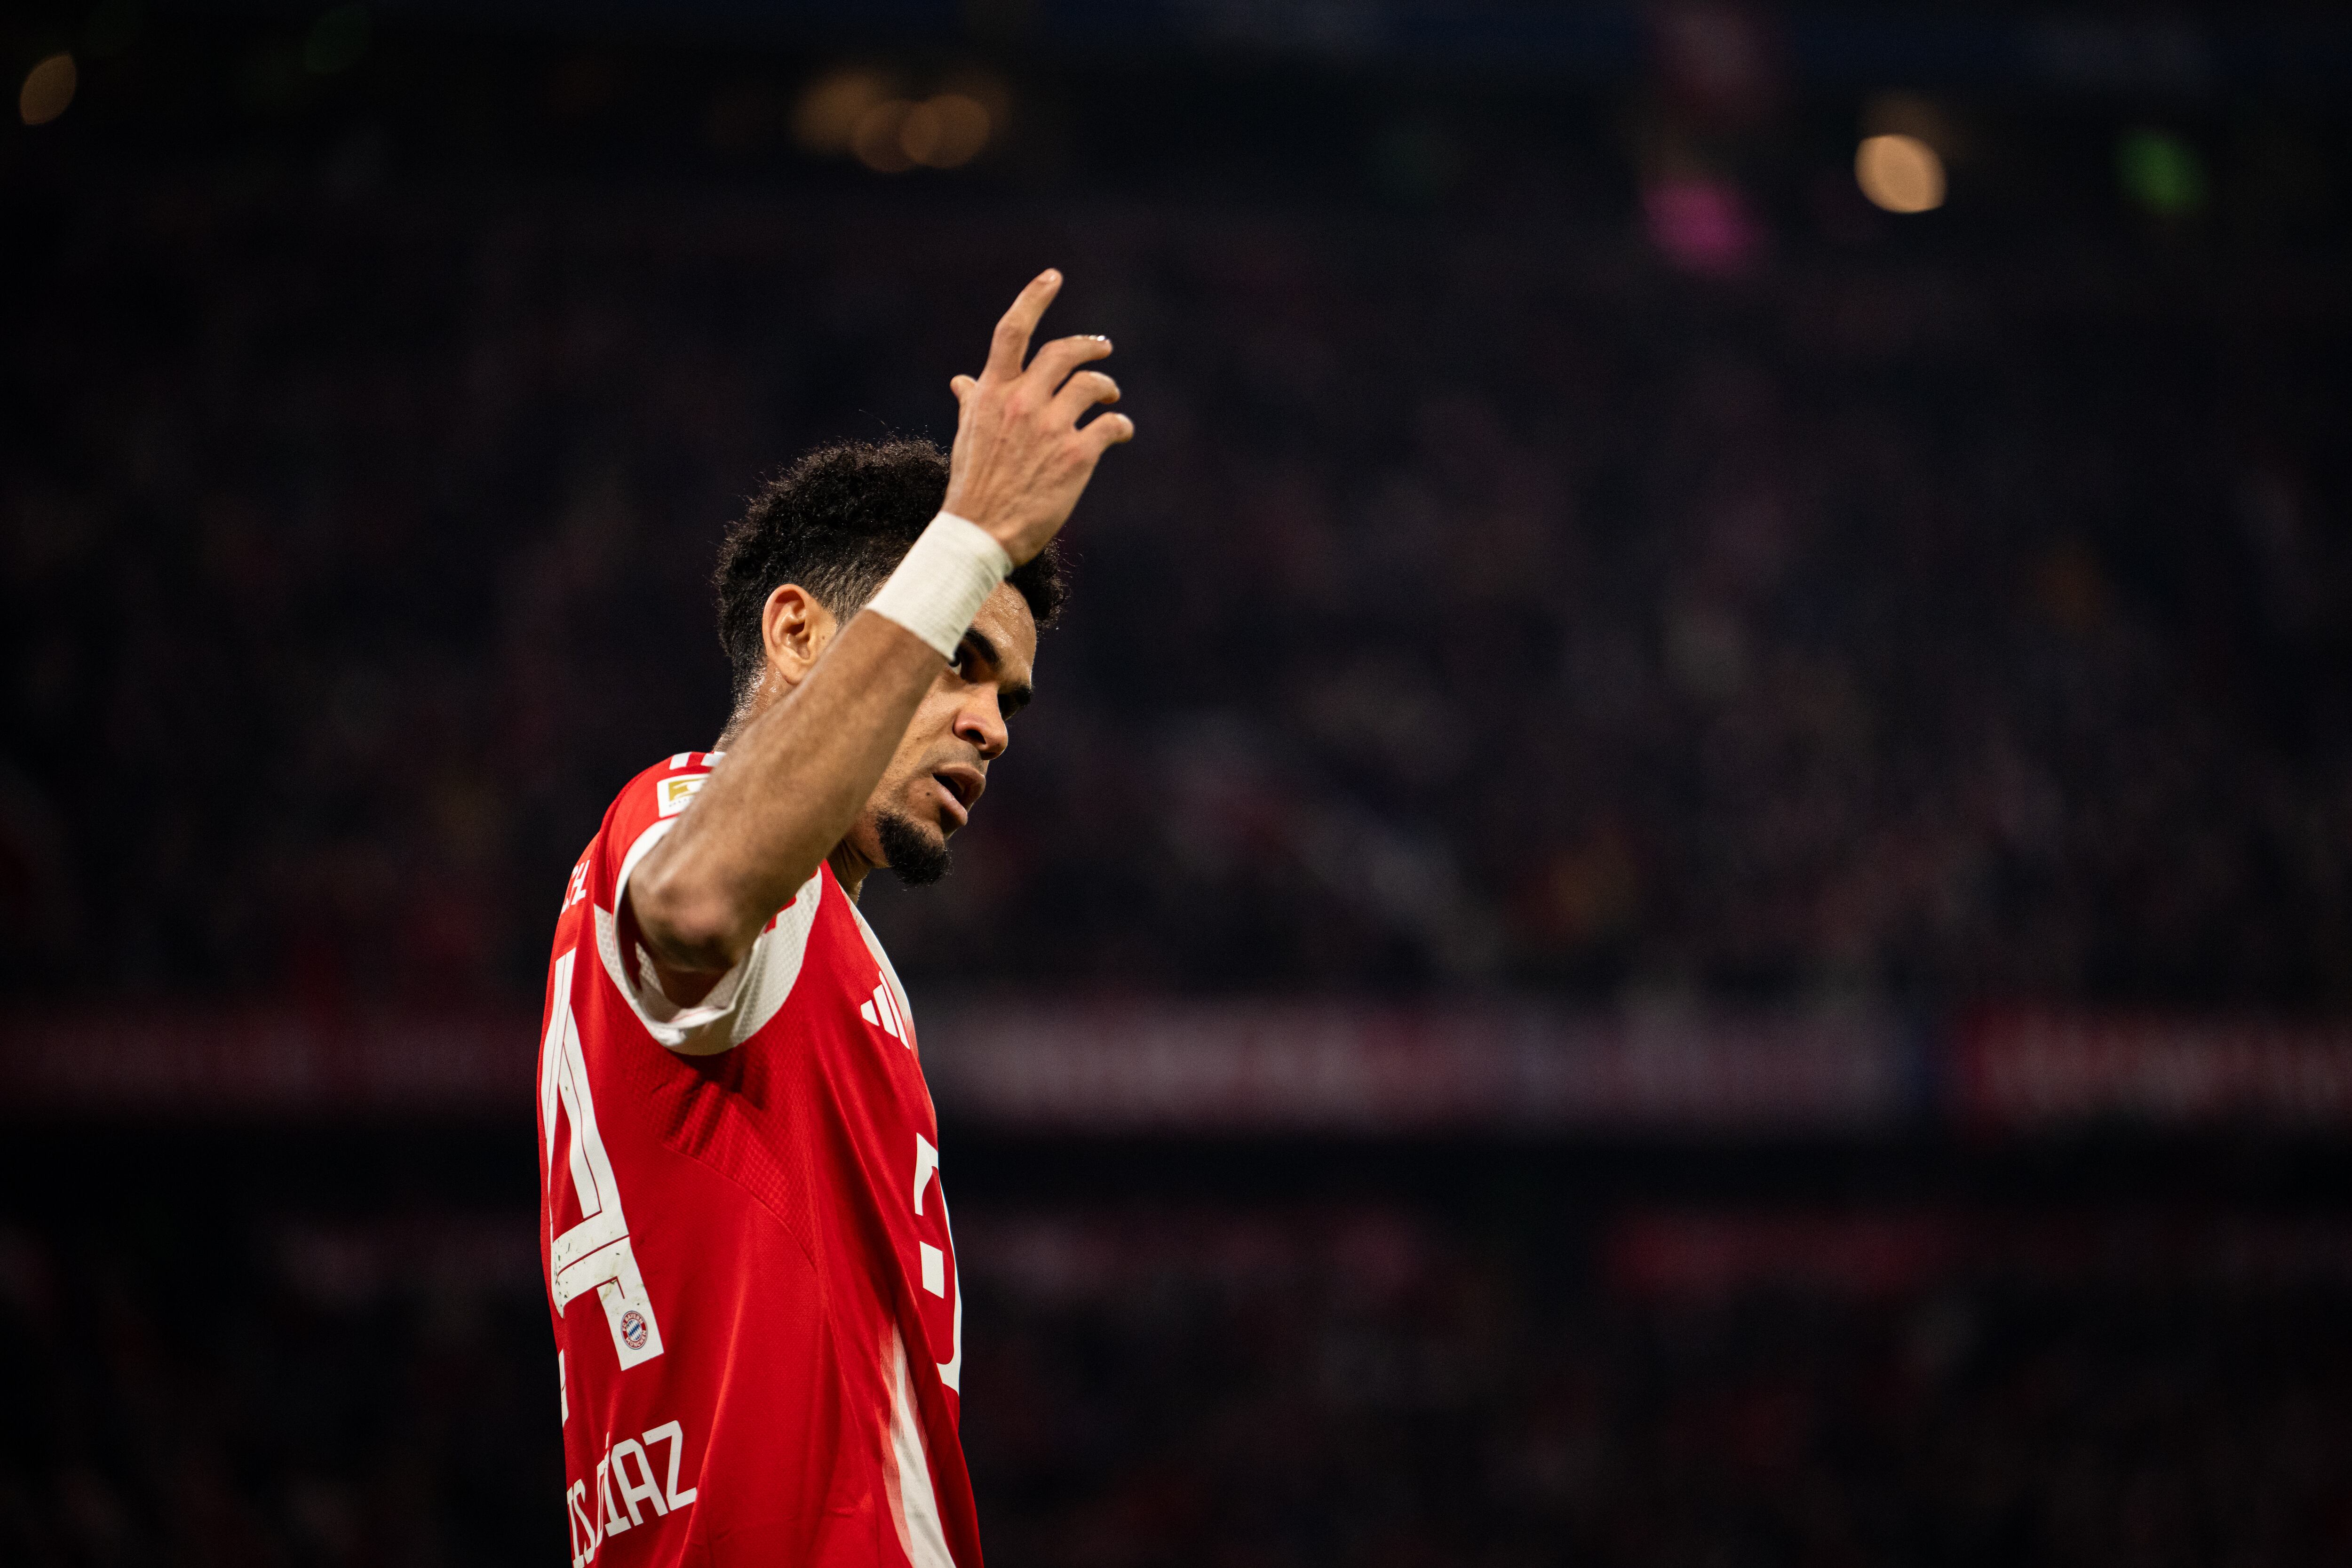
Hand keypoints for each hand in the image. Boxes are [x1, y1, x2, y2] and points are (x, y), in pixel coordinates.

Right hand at [941, 269, 1134, 564]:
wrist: (979, 533)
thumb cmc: (971, 486)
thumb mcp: (966, 436)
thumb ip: (972, 402)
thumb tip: (961, 380)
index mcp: (992, 392)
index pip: (1012, 331)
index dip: (1033, 298)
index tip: (1053, 277)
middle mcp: (1022, 401)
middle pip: (1064, 353)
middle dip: (1089, 347)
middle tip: (1103, 348)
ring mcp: (1050, 427)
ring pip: (1092, 385)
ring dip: (1106, 387)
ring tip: (1109, 397)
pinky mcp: (1077, 455)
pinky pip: (1111, 425)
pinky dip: (1120, 425)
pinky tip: (1120, 431)